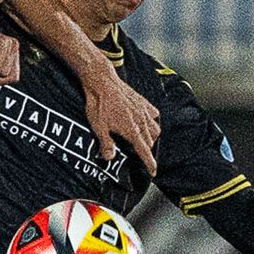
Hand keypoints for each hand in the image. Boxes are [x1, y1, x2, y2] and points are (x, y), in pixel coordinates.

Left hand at [82, 58, 160, 175]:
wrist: (102, 81)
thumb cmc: (98, 103)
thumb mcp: (98, 127)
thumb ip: (106, 144)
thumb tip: (110, 158)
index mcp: (132, 130)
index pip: (144, 151)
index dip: (149, 163)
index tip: (153, 172)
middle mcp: (142, 121)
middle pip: (150, 142)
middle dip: (146, 150)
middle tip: (138, 154)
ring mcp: (144, 111)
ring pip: (155, 129)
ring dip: (151, 138)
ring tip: (142, 140)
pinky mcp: (143, 102)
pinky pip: (154, 115)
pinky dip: (152, 121)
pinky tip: (145, 122)